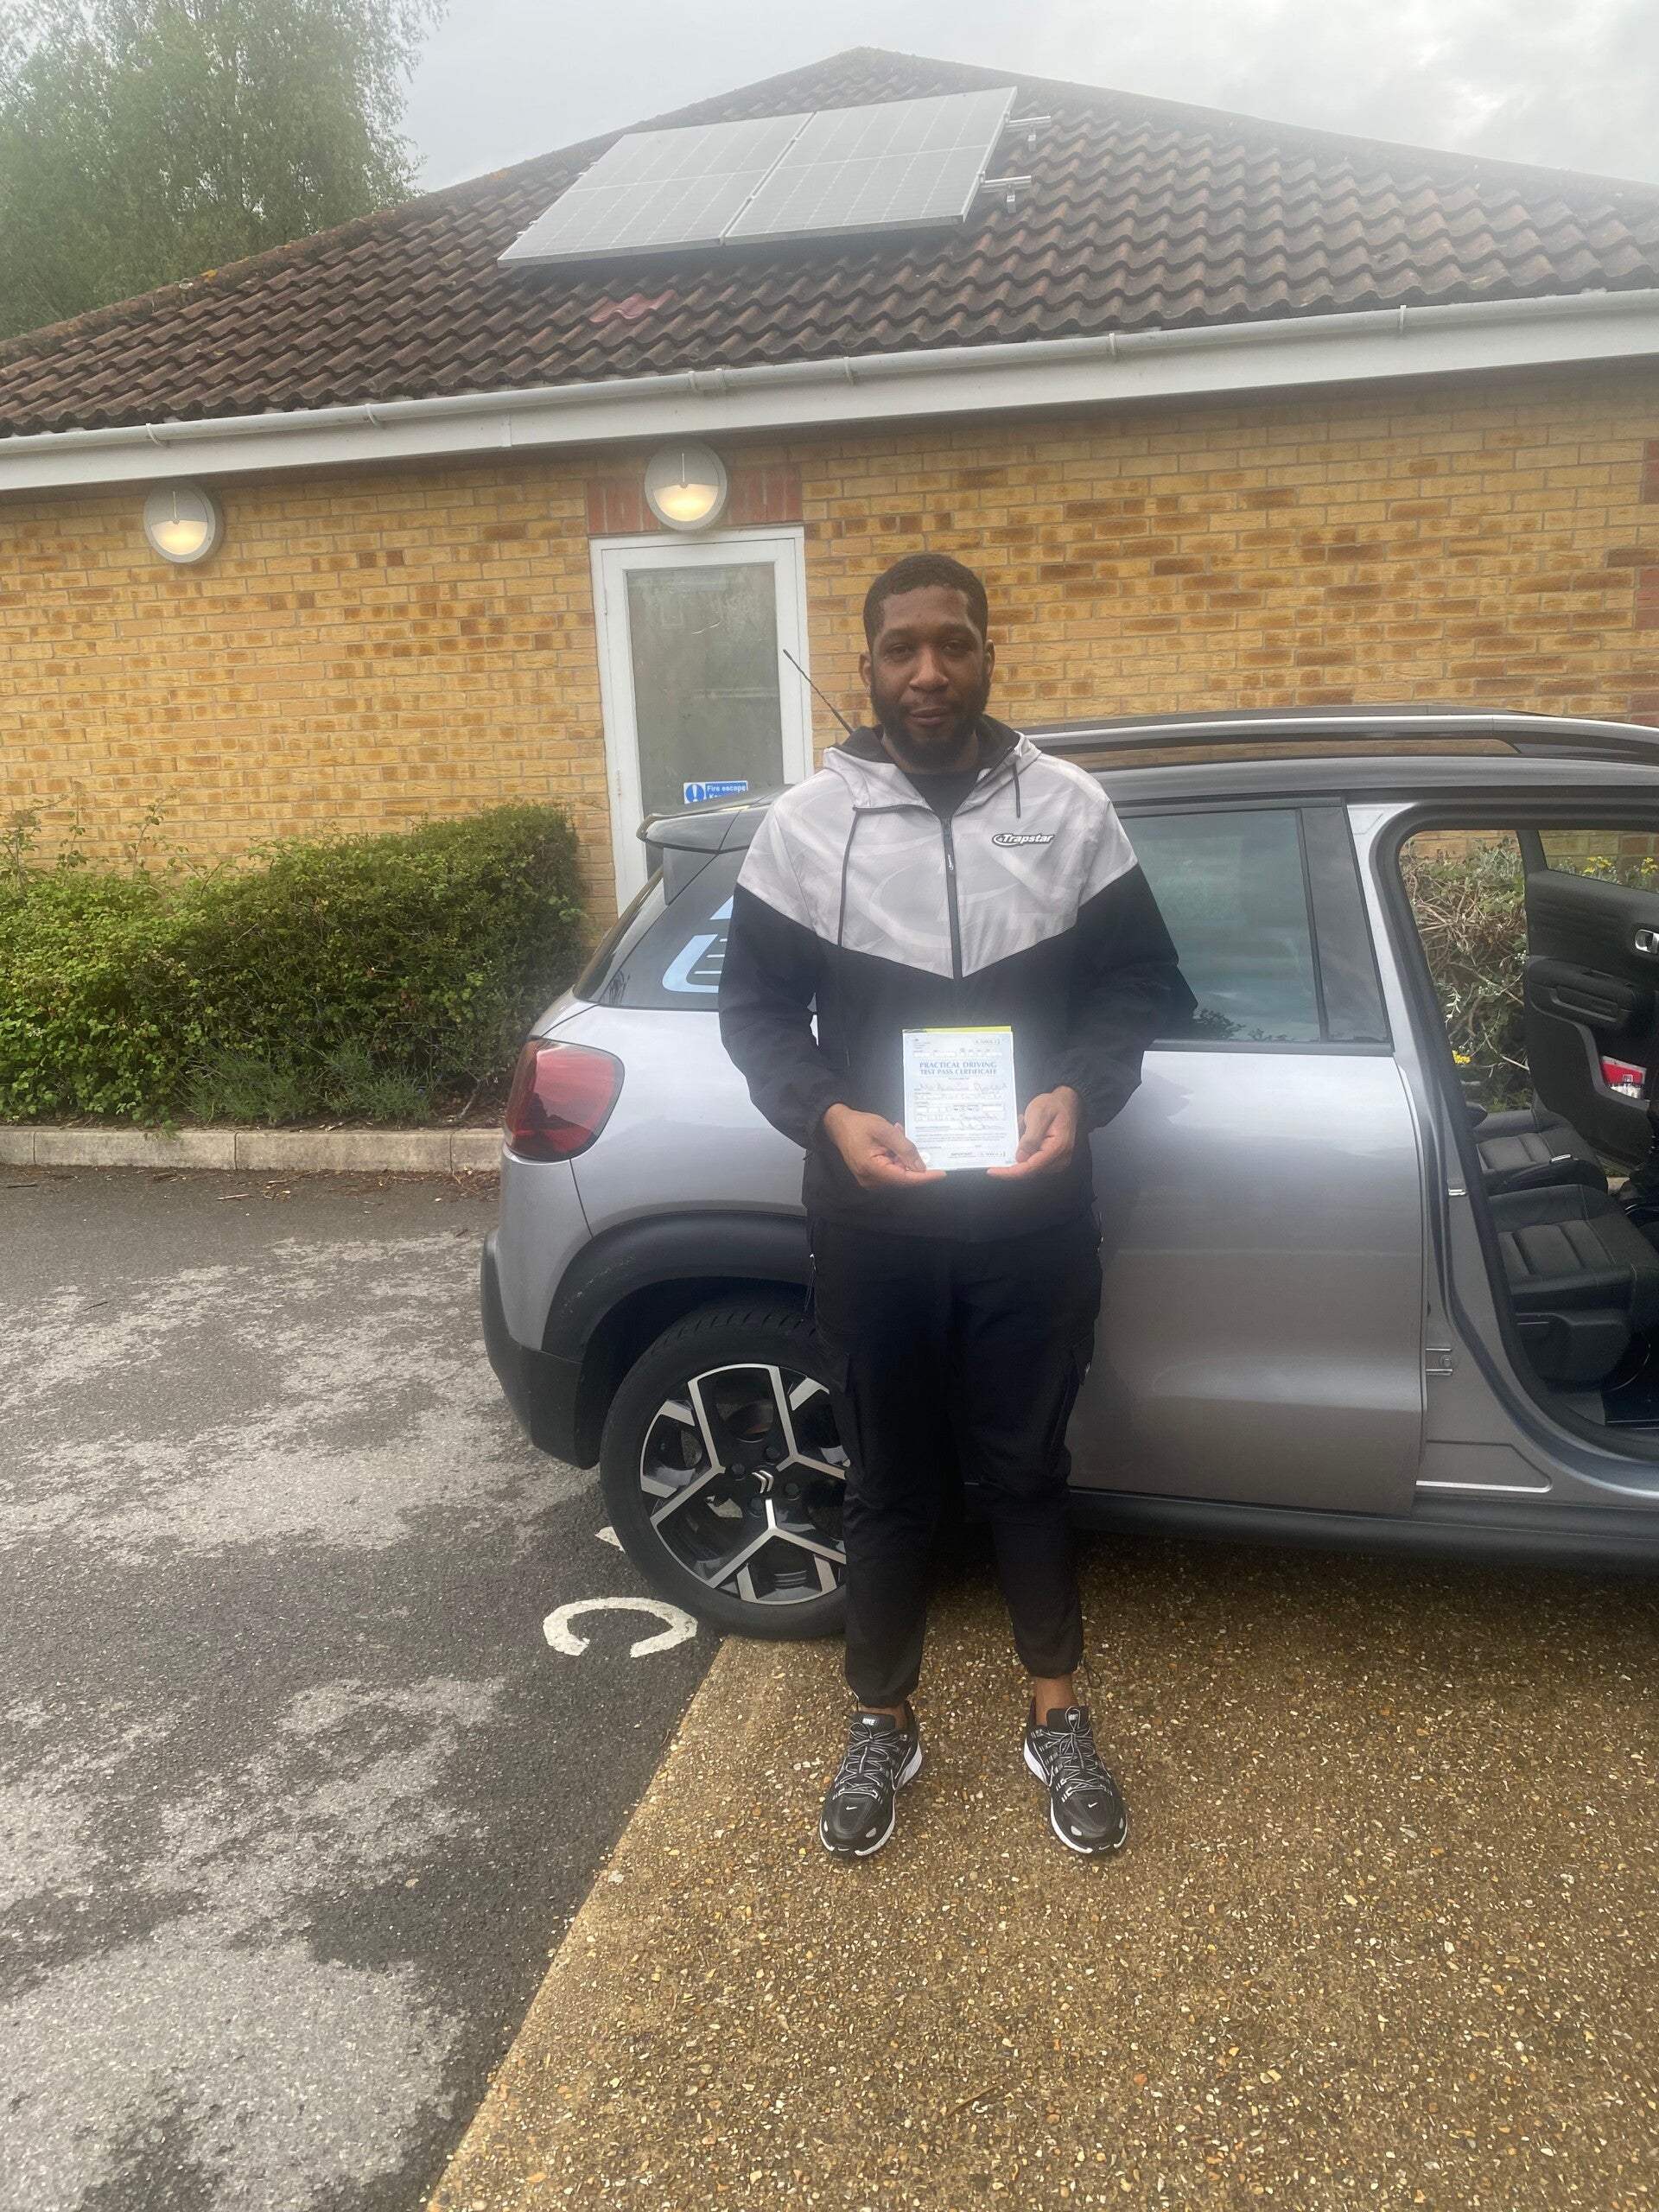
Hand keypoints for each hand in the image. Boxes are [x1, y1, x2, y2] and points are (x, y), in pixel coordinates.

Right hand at [821, 1104, 945, 1190]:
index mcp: (871, 1169)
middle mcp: (870, 1180)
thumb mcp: (883, 1129)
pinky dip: (896, 1158)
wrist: (837, 1125)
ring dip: (903, 1157)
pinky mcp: (871, 1177)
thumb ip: (903, 1147)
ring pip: (898, 1174)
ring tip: (897, 1133)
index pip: (904, 1179)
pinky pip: (891, 1171)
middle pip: (902, 1178)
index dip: (924, 1177)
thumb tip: (920, 1166)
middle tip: (907, 1136)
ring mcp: (870, 1181)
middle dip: (911, 1160)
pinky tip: (892, 1142)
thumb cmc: (858, 1124)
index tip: (941, 1173)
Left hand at [986, 1086, 1080, 1179]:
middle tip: (1006, 1139)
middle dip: (1012, 1160)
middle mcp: (1060, 1159)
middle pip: (1030, 1171)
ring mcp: (1057, 1161)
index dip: (1010, 1172)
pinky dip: (1024, 1151)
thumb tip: (1019, 1158)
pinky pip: (1033, 1162)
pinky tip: (1024, 1135)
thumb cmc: (1053, 1105)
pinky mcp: (1052, 1160)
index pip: (1031, 1167)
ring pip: (1030, 1167)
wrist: (1067, 1103)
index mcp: (1058, 1148)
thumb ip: (1030, 1138)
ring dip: (1019, 1153)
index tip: (992, 1171)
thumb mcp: (1038, 1115)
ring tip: (1020, 1129)